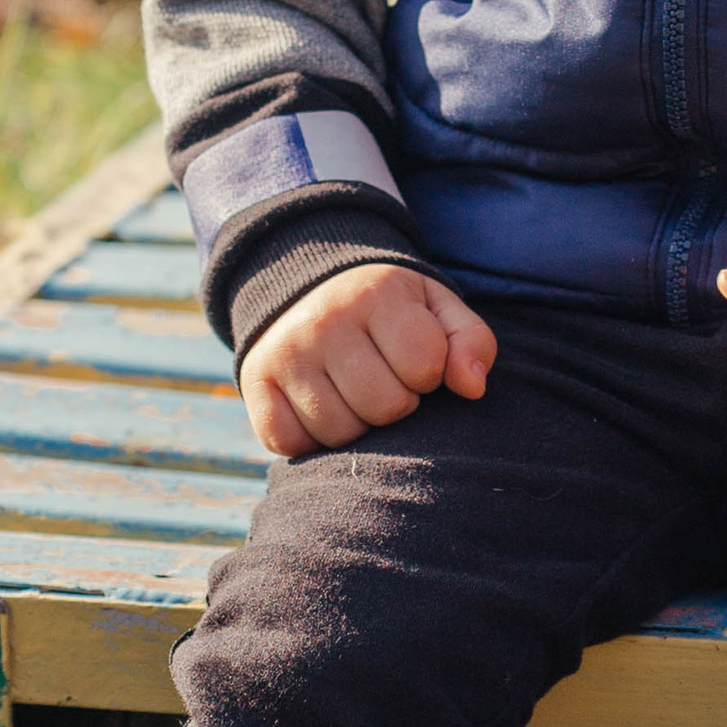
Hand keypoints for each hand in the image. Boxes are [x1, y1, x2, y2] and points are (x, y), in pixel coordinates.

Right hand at [241, 262, 496, 459]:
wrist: (308, 284)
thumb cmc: (389, 310)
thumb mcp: (436, 308)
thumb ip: (471, 342)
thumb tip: (472, 387)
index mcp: (376, 295)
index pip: (424, 367)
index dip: (428, 374)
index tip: (414, 358)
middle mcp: (324, 321)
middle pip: (385, 407)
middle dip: (396, 402)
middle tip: (384, 378)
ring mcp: (285, 352)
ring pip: (340, 432)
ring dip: (357, 425)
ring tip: (354, 393)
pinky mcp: (255, 382)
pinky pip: (289, 442)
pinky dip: (310, 439)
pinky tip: (320, 408)